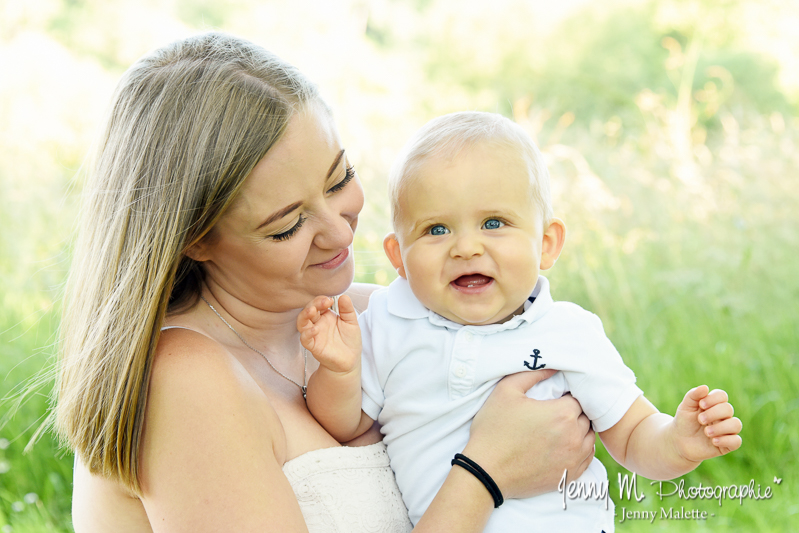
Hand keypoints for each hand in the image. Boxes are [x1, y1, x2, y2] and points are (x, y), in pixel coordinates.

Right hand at [297, 295, 361, 372]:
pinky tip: (314, 329)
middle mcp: (318, 323)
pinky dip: (307, 334)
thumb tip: (344, 296)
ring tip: (312, 311)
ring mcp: (314, 335)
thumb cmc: (349, 340)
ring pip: (302, 323)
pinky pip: (305, 339)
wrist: (350, 360)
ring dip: (304, 315)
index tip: (330, 300)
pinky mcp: (313, 346)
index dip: (321, 300)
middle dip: (314, 304)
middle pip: (308, 310)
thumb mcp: (351, 322)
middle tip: (324, 302)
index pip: (318, 303)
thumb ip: (347, 310)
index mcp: (326, 316)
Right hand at [463, 370, 594, 499]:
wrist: (486, 471)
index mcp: (562, 413)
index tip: (553, 398)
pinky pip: (586, 459)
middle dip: (573, 413)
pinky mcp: (569, 476)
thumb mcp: (506, 391)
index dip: (567, 396)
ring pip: (589, 438)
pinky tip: (563, 446)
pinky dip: (579, 450)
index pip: (578, 398)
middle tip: (554, 413)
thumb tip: (553, 367)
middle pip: (586, 418)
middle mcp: (574, 437)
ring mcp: (574, 459)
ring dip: (578, 431)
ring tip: (559, 429)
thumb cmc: (493, 429)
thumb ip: (532, 374)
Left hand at [672, 385, 741, 461]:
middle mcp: (723, 416)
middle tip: (700, 420)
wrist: (679, 442)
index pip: (722, 396)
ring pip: (736, 424)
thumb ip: (693, 395)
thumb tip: (705, 387)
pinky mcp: (727, 445)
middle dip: (714, 413)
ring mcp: (726, 430)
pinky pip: (737, 441)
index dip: (713, 398)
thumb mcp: (685, 407)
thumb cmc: (684, 422)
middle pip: (728, 409)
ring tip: (706, 432)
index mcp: (714, 405)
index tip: (701, 405)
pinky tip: (713, 441)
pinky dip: (726, 440)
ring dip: (721, 427)